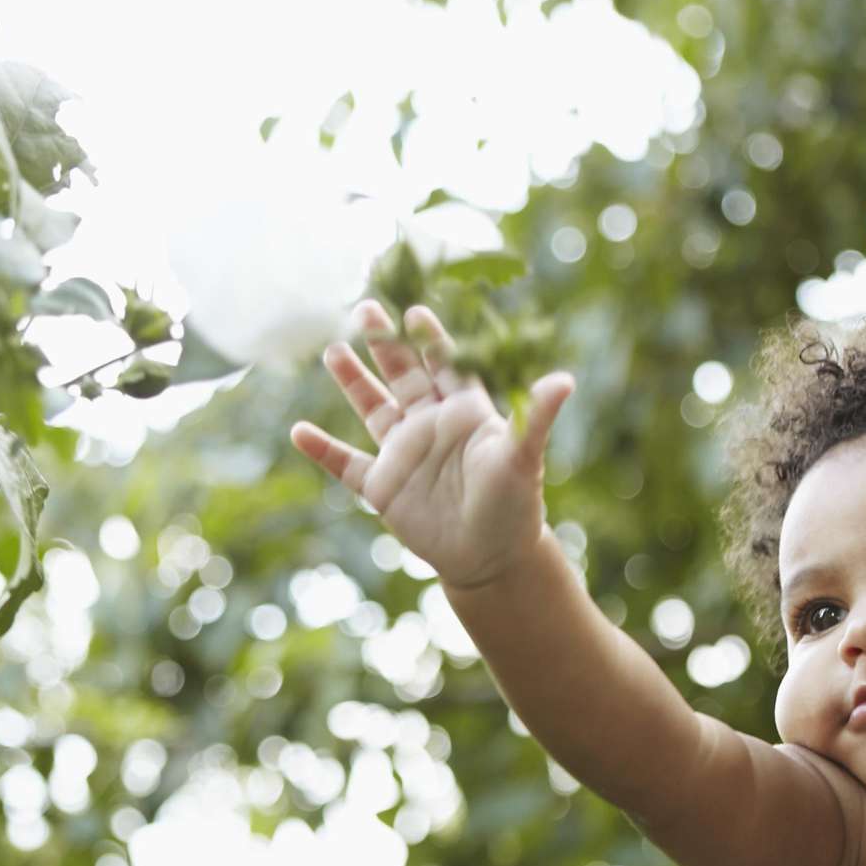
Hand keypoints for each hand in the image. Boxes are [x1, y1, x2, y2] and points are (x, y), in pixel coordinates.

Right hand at [290, 300, 573, 590]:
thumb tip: (566, 380)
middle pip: (402, 375)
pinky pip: (346, 463)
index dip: (430, 339)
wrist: (491, 557)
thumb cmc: (514, 505)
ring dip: (352, 381)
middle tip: (365, 307)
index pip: (444, 364)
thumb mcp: (523, 458)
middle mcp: (430, 425)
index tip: (415, 311)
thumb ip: (536, 416)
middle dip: (384, 343)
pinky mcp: (382, 486)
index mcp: (464, 412)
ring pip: (372, 408)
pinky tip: (298, 431)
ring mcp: (403, 453)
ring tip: (332, 351)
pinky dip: (322, 450)